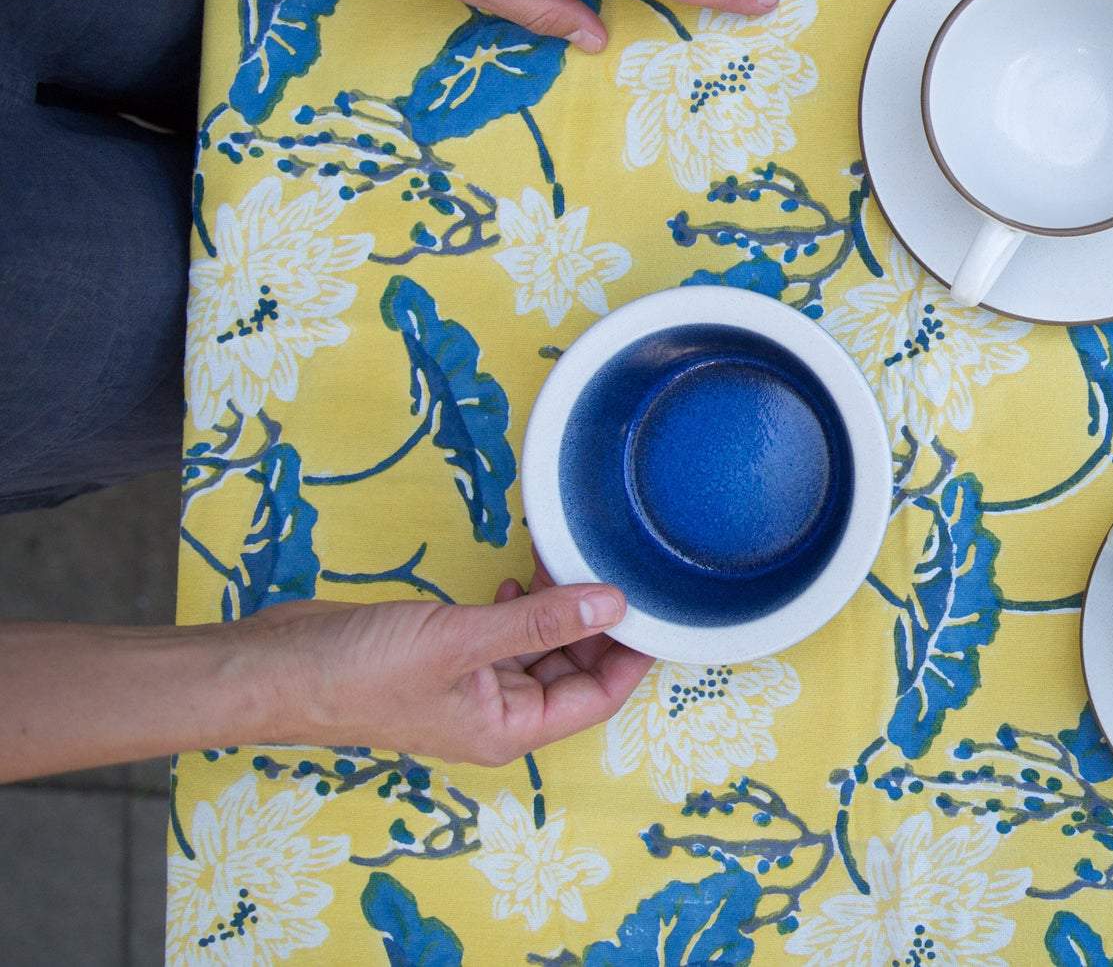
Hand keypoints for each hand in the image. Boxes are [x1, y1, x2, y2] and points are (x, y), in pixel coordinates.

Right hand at [253, 562, 652, 766]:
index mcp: (508, 730)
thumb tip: (613, 603)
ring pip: (538, 649)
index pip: (598, 698)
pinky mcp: (445, 659)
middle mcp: (495, 715)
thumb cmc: (359, 672)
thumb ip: (541, 622)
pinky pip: (503, 636)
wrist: (276, 669)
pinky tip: (520, 578)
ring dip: (558, 610)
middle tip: (619, 570)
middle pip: (573, 673)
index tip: (657, 608)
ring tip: (574, 562)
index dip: (631, 656)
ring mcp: (469, 688)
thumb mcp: (462, 640)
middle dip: (597, 624)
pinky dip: (520, 608)